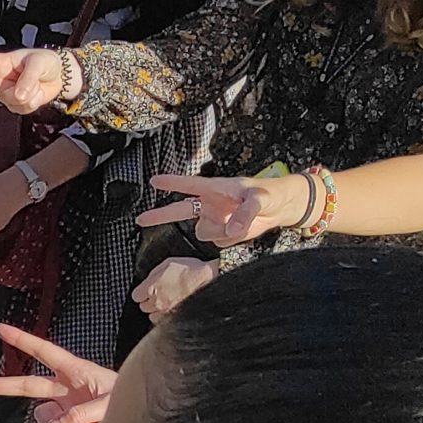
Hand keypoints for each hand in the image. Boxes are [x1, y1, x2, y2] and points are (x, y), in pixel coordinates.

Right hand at [0, 46, 70, 119]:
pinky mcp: (17, 104)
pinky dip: (32, 103)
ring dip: (27, 95)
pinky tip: (36, 94)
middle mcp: (1, 79)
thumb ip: (27, 78)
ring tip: (36, 84)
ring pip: (10, 101)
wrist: (60, 76)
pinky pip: (21, 109)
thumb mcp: (38, 63)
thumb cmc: (46, 62)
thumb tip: (19, 95)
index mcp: (2, 62)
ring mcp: (8, 93)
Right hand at [0, 322, 114, 422]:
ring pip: (45, 420)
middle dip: (3, 386)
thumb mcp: (110, 403)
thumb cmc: (130, 401)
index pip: (44, 352)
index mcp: (75, 371)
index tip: (2, 329)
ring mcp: (66, 409)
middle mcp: (66, 389)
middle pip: (28, 386)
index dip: (22, 340)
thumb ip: (82, 413)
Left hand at [132, 256, 217, 320]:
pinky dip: (167, 317)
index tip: (145, 292)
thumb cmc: (191, 270)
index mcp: (151, 288)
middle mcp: (156, 302)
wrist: (209, 279)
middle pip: (143, 307)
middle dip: (149, 301)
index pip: (136, 296)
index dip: (141, 293)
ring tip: (167, 303)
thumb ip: (153, 274)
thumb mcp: (167, 263)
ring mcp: (166, 312)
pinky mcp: (176, 318)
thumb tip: (147, 280)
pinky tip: (174, 310)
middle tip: (159, 296)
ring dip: (157, 311)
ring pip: (153, 316)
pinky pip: (165, 322)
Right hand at [140, 171, 305, 248]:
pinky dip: (229, 240)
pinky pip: (218, 242)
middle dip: (160, 215)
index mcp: (216, 189)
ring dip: (218, 232)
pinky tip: (241, 230)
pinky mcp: (222, 234)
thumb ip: (244, 214)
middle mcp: (211, 204)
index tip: (154, 180)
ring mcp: (215, 220)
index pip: (189, 185)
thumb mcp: (260, 199)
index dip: (172, 182)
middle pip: (179, 210)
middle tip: (140, 219)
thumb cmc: (270, 193)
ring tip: (238, 223)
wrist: (281, 208)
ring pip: (203, 232)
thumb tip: (232, 231)